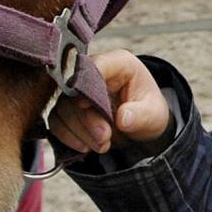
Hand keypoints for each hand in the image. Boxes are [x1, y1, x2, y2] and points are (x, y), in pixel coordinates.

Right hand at [46, 50, 169, 154]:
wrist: (140, 125)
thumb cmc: (148, 112)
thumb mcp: (155, 114)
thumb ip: (141, 115)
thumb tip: (123, 118)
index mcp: (118, 64)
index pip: (95, 65)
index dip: (86, 83)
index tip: (87, 105)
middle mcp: (93, 73)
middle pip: (75, 91)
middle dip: (87, 120)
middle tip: (104, 138)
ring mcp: (77, 91)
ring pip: (63, 108)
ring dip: (80, 132)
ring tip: (103, 146)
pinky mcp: (68, 110)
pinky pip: (56, 122)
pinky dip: (68, 137)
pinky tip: (85, 147)